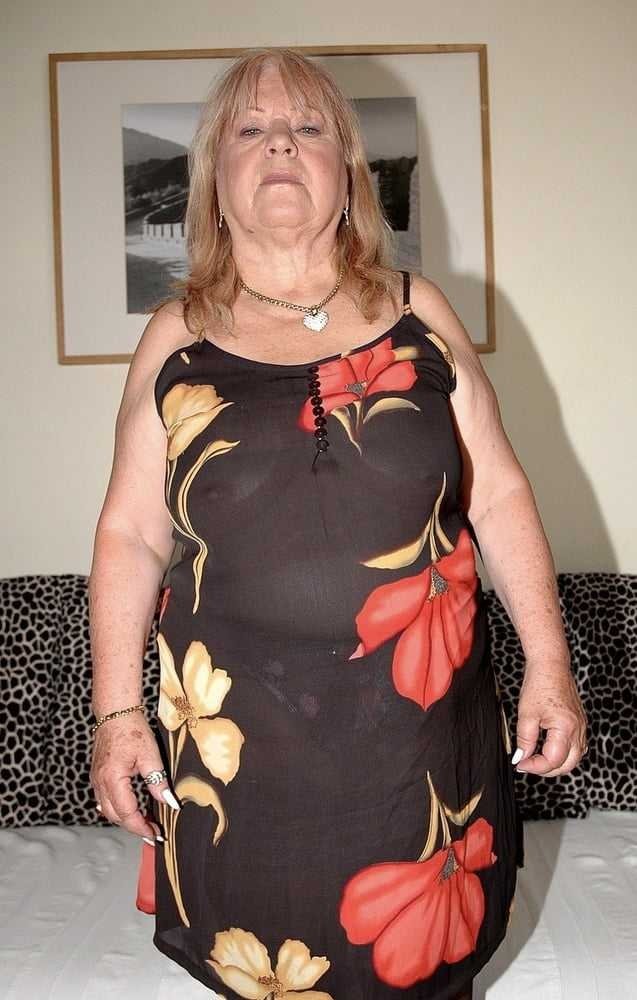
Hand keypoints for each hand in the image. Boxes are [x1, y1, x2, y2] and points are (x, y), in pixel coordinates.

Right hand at [90, 712, 179, 840]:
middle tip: (153, 830)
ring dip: (126, 819)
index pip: (127, 813)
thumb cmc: (131, 729)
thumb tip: (169, 802)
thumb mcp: (151, 755)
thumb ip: (158, 782)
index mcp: (113, 779)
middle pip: (115, 816)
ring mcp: (96, 780)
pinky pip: (105, 800)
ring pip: (108, 811)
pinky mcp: (98, 777)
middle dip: (134, 827)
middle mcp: (100, 783)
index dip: (142, 827)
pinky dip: (118, 808)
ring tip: (146, 821)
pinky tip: (131, 808)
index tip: (155, 833)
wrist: (116, 713)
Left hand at [512, 663, 588, 776]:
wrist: (551, 665)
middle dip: (547, 770)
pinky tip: (547, 748)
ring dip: (556, 763)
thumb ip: (525, 740)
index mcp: (566, 729)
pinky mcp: (579, 723)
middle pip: (567, 765)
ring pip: (573, 758)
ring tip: (535, 758)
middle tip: (527, 764)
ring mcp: (581, 727)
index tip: (520, 764)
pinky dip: (563, 753)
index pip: (553, 761)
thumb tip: (521, 758)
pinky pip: (576, 746)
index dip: (535, 766)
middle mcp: (578, 731)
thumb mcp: (526, 715)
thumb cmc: (539, 685)